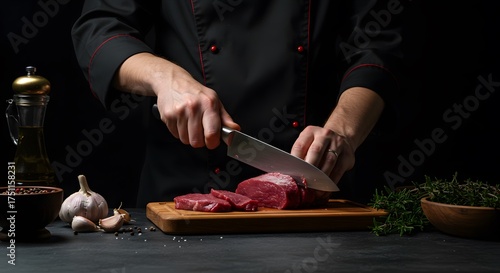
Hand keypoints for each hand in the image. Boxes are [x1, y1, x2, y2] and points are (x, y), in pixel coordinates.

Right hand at [115, 53, 239, 148]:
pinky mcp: (168, 116)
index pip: (211, 134)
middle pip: (196, 141)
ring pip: (185, 140)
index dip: (212, 142)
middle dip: (199, 140)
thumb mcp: (215, 101)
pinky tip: (181, 121)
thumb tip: (235, 130)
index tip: (212, 141)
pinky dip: (179, 131)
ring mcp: (179, 112)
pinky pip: (175, 135)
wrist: (172, 81)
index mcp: (209, 104)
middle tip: (200, 131)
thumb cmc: (196, 92)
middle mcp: (194, 108)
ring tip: (189, 124)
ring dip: (188, 136)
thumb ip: (225, 118)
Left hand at [290, 126, 354, 183]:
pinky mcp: (347, 155)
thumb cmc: (319, 144)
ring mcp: (338, 143)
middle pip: (316, 151)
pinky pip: (339, 170)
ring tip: (314, 188)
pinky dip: (331, 181)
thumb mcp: (308, 143)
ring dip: (321, 177)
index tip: (293, 173)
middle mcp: (325, 135)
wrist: (341, 137)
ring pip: (329, 161)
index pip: (300, 145)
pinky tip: (325, 188)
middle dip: (309, 168)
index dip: (295, 161)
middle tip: (304, 181)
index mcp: (310, 132)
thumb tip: (293, 175)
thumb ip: (301, 155)